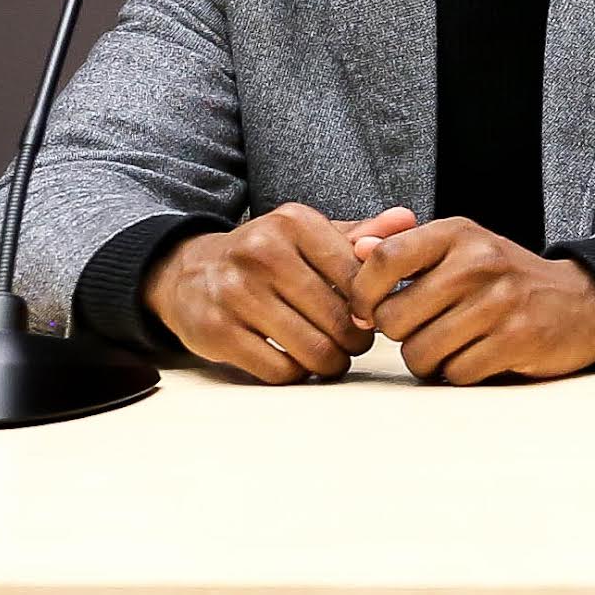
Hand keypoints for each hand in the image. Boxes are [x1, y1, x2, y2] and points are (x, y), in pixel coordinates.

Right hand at [145, 204, 408, 383]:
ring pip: (314, 350)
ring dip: (330, 362)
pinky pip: (281, 370)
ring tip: (329, 355)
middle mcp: (261, 252)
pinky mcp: (217, 331)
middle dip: (355, 341)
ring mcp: (236, 293)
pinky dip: (296, 373)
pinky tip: (294, 360)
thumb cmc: (265, 258)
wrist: (188, 273)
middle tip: (351, 342)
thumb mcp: (309, 237)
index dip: (372, 307)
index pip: (359, 278)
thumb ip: (361, 234)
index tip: (367, 315)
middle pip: (340, 320)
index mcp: (293, 223)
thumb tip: (407, 221)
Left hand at [355, 216, 594, 384]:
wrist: (579, 303)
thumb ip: (406, 249)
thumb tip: (355, 248)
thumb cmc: (504, 279)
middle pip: (395, 318)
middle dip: (400, 336)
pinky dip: (458, 373)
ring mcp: (500, 301)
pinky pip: (456, 373)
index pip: (383, 259)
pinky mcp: (517, 339)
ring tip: (449, 347)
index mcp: (457, 234)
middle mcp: (478, 261)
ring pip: (421, 352)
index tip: (368, 311)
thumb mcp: (460, 249)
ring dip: (428, 361)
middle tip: (423, 330)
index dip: (362, 294)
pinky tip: (476, 357)